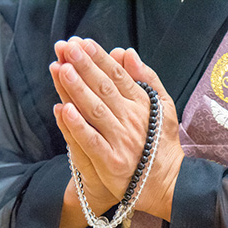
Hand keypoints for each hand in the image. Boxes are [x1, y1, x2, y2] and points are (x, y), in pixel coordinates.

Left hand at [49, 37, 183, 220]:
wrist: (165, 183)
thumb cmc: (160, 144)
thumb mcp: (162, 108)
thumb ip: (147, 79)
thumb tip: (128, 53)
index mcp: (142, 105)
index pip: (118, 76)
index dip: (99, 58)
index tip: (82, 43)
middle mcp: (132, 120)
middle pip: (104, 89)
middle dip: (84, 67)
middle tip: (67, 48)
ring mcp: (121, 141)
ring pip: (95, 111)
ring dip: (77, 89)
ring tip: (62, 69)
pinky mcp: (112, 162)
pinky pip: (91, 141)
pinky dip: (77, 126)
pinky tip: (63, 110)